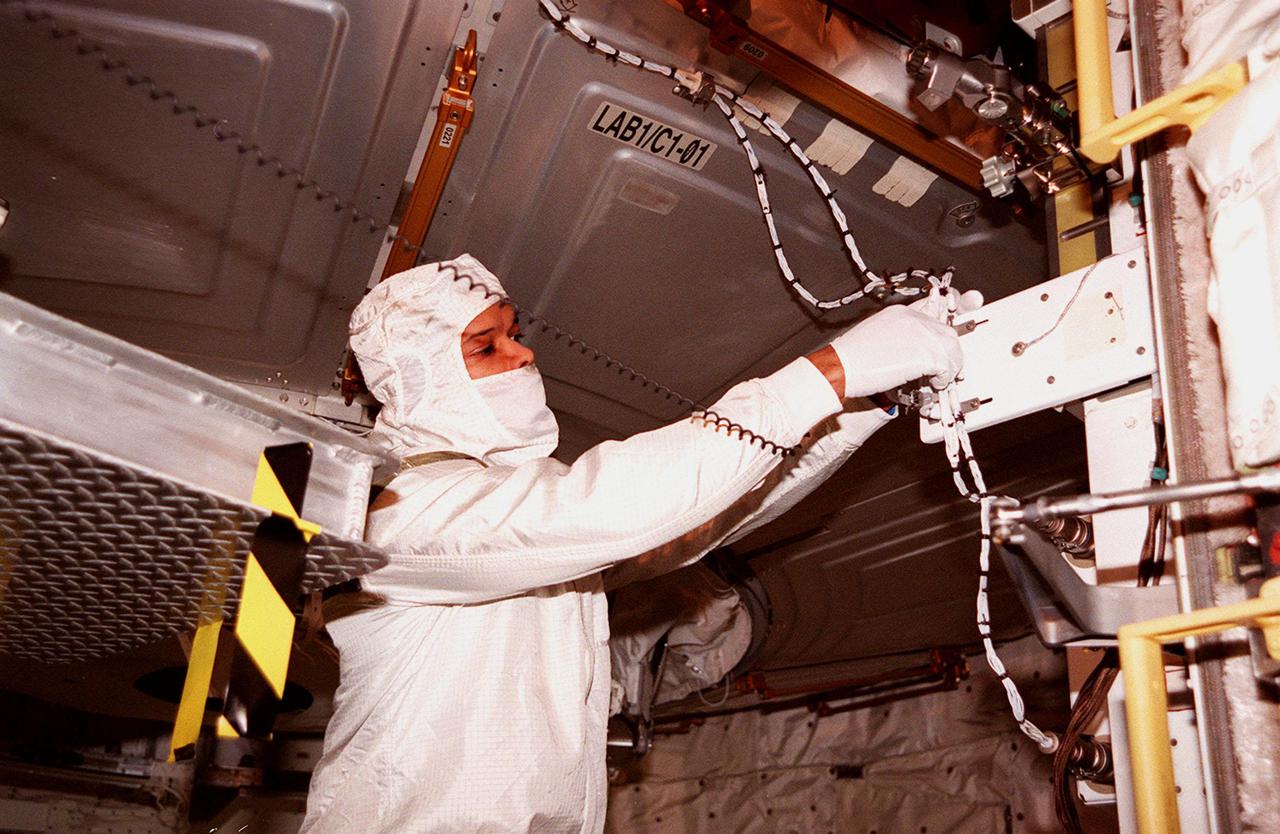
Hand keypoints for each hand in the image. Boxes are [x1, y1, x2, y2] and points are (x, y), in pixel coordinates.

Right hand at [828, 304, 963, 396]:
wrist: (841, 367)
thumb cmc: (851, 357)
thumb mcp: (877, 336)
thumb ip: (899, 337)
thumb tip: (913, 351)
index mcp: (901, 313)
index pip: (935, 312)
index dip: (944, 327)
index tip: (950, 336)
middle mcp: (914, 319)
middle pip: (947, 332)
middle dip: (949, 352)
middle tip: (944, 367)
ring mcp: (922, 335)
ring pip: (952, 349)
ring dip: (948, 367)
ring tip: (937, 379)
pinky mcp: (926, 355)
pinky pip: (948, 367)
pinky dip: (943, 379)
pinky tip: (932, 384)